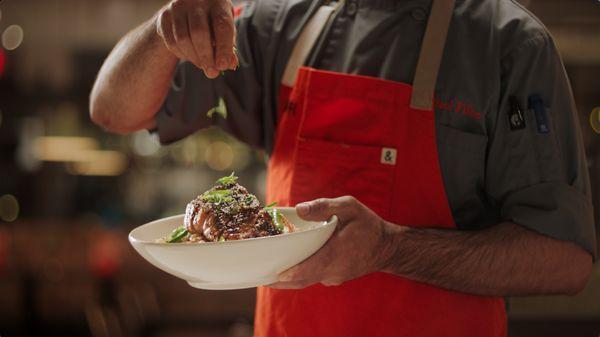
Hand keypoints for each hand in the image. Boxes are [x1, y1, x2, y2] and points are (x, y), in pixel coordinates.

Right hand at [155, 0, 237, 77]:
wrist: (187, 12)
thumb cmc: (213, 24)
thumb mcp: (225, 32)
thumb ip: (229, 48)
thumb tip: (231, 64)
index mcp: (217, 2)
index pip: (222, 25)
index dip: (223, 47)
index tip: (223, 66)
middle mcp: (196, 1)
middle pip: (199, 32)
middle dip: (206, 56)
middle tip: (212, 73)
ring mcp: (178, 7)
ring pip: (183, 39)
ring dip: (194, 58)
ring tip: (203, 65)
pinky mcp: (164, 16)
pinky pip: (171, 42)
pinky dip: (182, 54)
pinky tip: (190, 56)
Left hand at [270, 196, 396, 288]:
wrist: (386, 247)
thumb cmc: (367, 225)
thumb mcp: (349, 207)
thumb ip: (324, 207)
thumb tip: (300, 209)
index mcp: (336, 253)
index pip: (309, 268)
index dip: (290, 273)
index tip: (273, 275)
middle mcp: (333, 270)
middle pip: (301, 280)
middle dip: (280, 279)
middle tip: (260, 274)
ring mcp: (334, 278)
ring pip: (306, 281)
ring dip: (287, 279)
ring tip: (267, 272)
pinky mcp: (334, 279)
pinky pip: (313, 278)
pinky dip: (299, 275)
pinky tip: (288, 266)